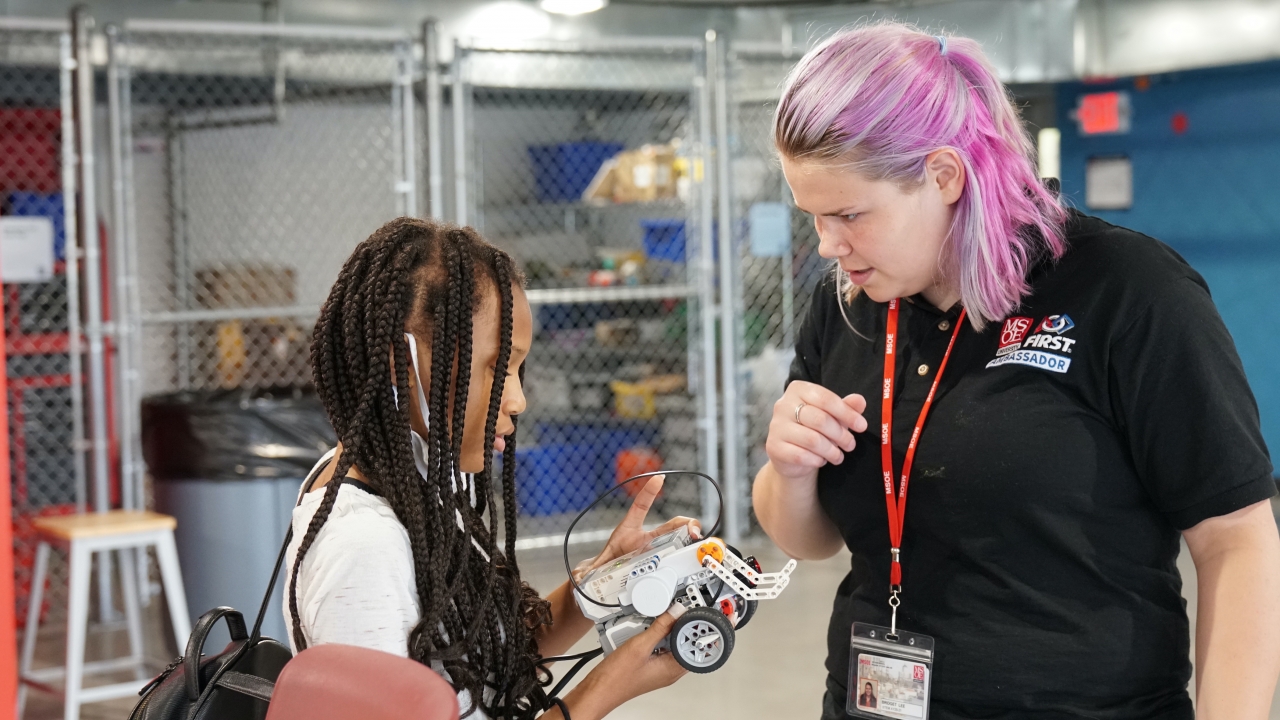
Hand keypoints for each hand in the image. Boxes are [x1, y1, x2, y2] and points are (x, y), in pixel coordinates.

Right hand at [563, 604, 687, 718]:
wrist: (598, 689)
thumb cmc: (616, 677)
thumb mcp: (639, 645)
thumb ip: (660, 627)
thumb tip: (676, 612)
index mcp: (672, 669)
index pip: (694, 646)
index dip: (694, 629)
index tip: (692, 613)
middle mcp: (669, 672)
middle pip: (684, 645)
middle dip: (680, 628)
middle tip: (675, 613)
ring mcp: (659, 670)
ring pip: (672, 645)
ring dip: (667, 632)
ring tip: (658, 622)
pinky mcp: (650, 667)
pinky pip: (660, 649)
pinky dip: (656, 638)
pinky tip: (646, 631)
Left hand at [574, 475, 700, 580]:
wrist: (609, 586)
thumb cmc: (605, 568)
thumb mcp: (597, 567)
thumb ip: (589, 571)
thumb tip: (582, 577)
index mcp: (631, 533)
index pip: (640, 507)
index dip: (649, 491)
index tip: (659, 478)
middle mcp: (647, 541)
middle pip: (671, 527)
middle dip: (686, 524)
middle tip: (693, 528)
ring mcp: (656, 553)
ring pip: (678, 541)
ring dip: (690, 537)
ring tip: (697, 537)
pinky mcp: (662, 565)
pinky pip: (678, 558)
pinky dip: (689, 554)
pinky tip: (697, 554)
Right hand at [766, 381, 867, 480]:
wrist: (791, 454)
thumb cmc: (814, 429)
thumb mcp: (832, 415)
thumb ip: (846, 406)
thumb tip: (860, 401)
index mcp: (798, 390)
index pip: (826, 399)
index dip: (847, 413)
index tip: (862, 426)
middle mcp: (783, 405)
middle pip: (820, 420)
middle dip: (841, 435)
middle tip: (850, 445)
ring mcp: (776, 426)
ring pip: (812, 440)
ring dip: (831, 451)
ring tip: (838, 455)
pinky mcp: (774, 447)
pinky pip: (801, 456)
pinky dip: (817, 460)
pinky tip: (821, 460)